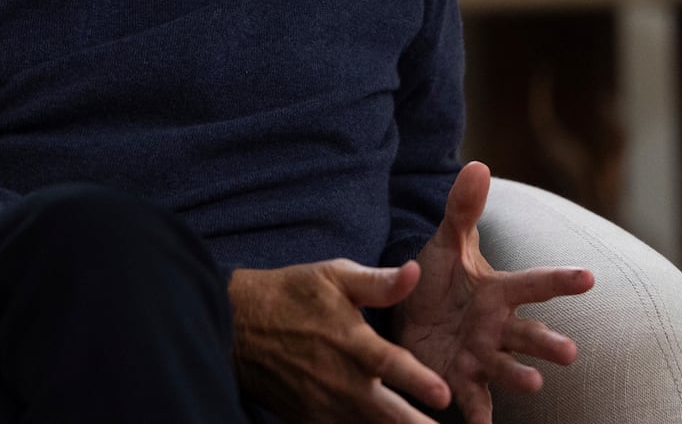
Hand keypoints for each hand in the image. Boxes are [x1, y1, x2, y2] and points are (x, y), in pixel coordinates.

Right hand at [229, 259, 452, 422]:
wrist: (236, 323)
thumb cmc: (289, 294)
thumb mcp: (333, 276)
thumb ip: (378, 283)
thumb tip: (415, 272)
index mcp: (350, 340)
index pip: (390, 365)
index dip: (418, 382)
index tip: (445, 396)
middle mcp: (338, 378)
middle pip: (385, 413)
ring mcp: (322, 403)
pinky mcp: (307, 418)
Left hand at [400, 162, 595, 423]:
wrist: (408, 314)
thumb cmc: (438, 278)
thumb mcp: (446, 242)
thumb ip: (463, 208)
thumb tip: (479, 164)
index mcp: (498, 293)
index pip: (534, 283)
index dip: (560, 280)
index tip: (588, 277)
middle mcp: (498, 329)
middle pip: (529, 335)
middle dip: (549, 344)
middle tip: (569, 352)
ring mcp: (483, 358)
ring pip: (508, 369)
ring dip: (521, 378)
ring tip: (534, 385)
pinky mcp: (461, 382)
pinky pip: (475, 402)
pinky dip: (479, 417)